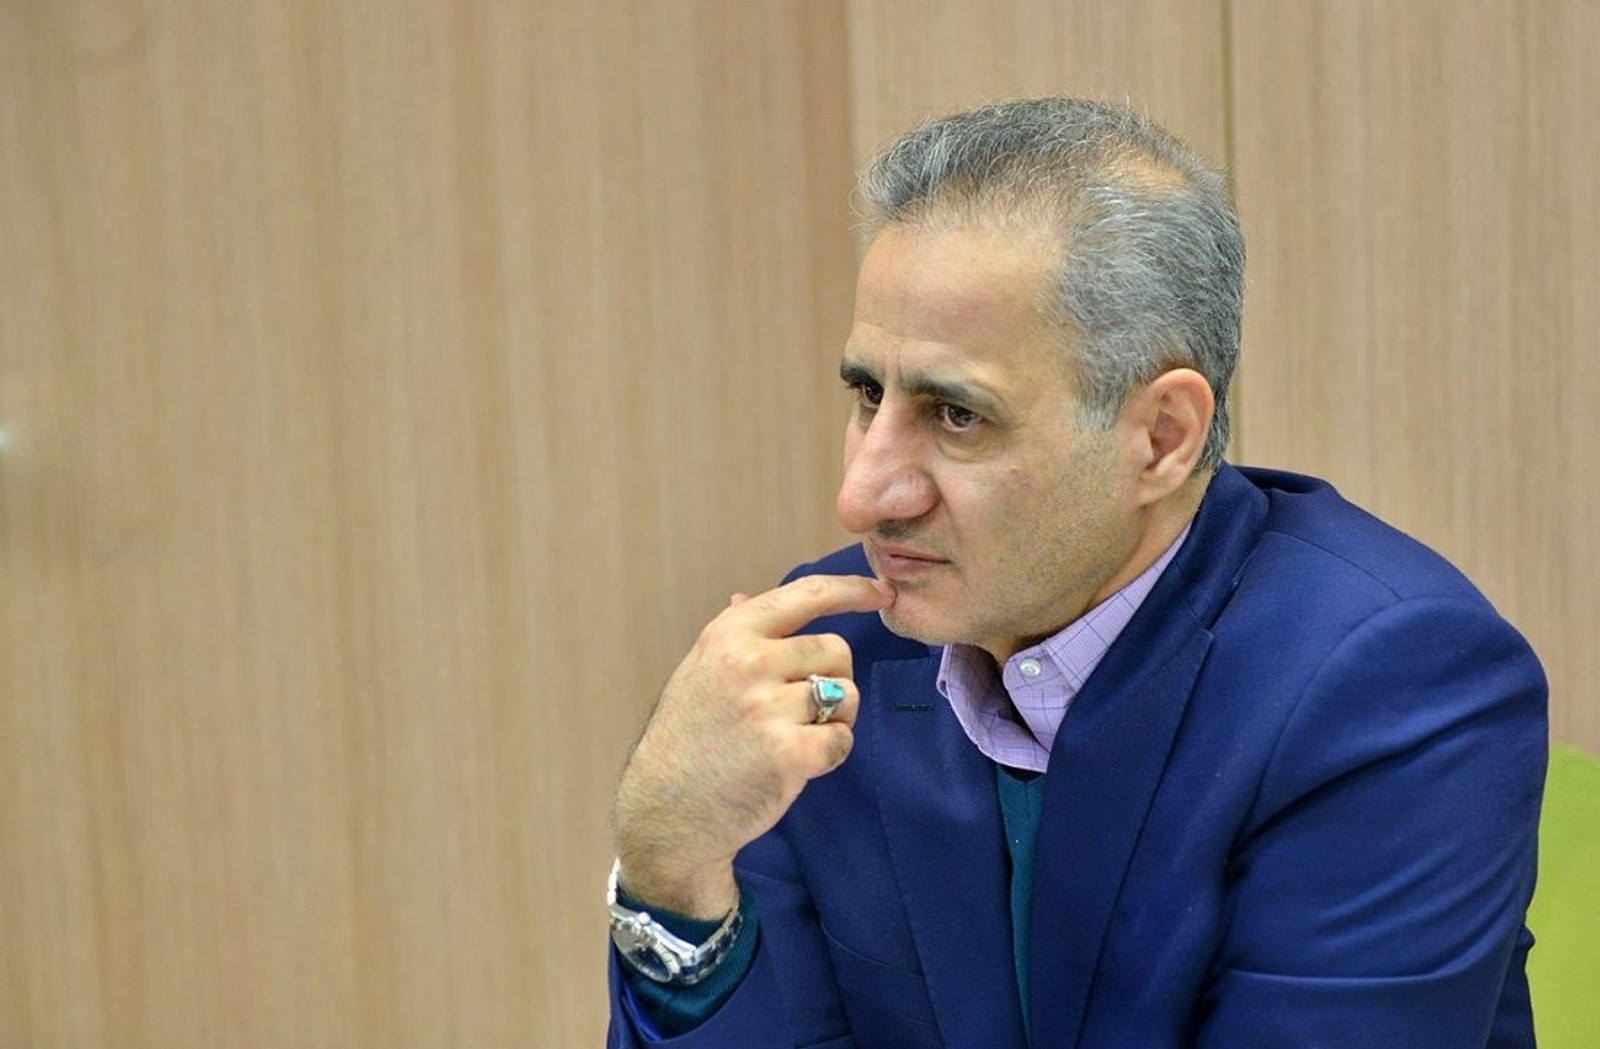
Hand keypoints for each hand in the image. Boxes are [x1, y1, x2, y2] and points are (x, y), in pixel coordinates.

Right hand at [611, 574, 894, 917]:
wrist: (666, 813)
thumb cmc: (687, 742)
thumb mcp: (697, 675)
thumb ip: (732, 639)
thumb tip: (746, 597)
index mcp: (728, 636)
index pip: (806, 594)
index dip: (852, 589)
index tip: (880, 592)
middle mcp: (747, 662)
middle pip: (836, 648)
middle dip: (834, 678)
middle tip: (805, 710)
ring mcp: (767, 708)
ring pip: (845, 694)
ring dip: (834, 718)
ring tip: (797, 737)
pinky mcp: (788, 753)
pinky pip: (842, 739)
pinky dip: (830, 754)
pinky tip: (797, 764)